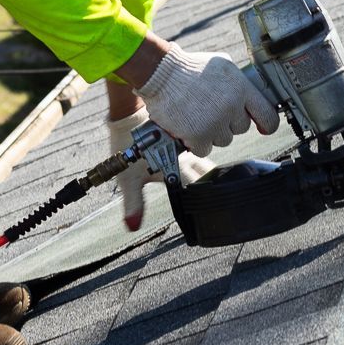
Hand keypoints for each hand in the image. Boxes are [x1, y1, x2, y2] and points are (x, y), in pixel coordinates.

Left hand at [108, 110, 212, 230]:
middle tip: (215, 198)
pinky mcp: (186, 141)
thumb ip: (133, 204)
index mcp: (176, 168)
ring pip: (206, 162)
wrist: (129, 118)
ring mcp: (187, 148)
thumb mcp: (129, 180)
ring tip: (212, 185)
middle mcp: (186, 158)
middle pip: (209, 174)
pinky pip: (202, 151)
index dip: (204, 199)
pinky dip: (204, 160)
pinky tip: (202, 168)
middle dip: (213, 185)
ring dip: (209, 173)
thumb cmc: (127, 149)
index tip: (206, 210)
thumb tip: (133, 226)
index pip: (198, 186)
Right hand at [134, 44, 278, 156]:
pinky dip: (195, 142)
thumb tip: (251, 97)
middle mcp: (231, 107)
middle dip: (228, 122)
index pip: (268, 116)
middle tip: (212, 110)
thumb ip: (239, 83)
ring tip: (197, 115)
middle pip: (241, 128)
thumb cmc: (190, 67)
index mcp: (241, 89)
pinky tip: (189, 127)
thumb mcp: (222, 65)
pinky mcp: (197, 135)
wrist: (161, 72)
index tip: (262, 127)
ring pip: (223, 140)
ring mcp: (214, 123)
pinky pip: (204, 149)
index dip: (266, 124)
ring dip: (211, 132)